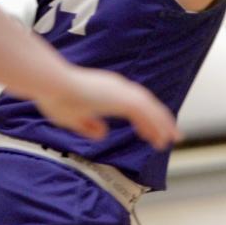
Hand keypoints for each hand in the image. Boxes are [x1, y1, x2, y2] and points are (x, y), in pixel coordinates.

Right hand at [34, 67, 180, 149]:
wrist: (52, 84)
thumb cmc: (55, 98)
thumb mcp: (71, 117)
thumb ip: (88, 126)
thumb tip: (104, 134)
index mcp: (108, 89)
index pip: (134, 103)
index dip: (145, 118)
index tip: (149, 132)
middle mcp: (119, 87)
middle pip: (147, 104)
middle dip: (161, 120)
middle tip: (172, 136)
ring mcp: (123, 92)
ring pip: (151, 109)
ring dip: (163, 124)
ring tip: (173, 140)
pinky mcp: (124, 99)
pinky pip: (147, 114)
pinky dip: (156, 125)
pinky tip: (161, 138)